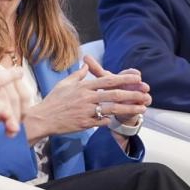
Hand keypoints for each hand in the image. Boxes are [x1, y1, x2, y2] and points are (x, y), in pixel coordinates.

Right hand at [24, 59, 149, 143]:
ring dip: (129, 108)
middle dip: (132, 93)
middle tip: (146, 93)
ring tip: (142, 108)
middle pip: (114, 94)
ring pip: (112, 109)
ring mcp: (87, 111)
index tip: (137, 78)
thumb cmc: (53, 100)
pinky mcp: (85, 124)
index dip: (124, 79)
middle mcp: (87, 98)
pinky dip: (111, 120)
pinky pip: (102, 122)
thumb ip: (78, 75)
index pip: (108, 80)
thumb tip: (86, 66)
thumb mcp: (64, 84)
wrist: (43, 118)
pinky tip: (121, 120)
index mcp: (83, 86)